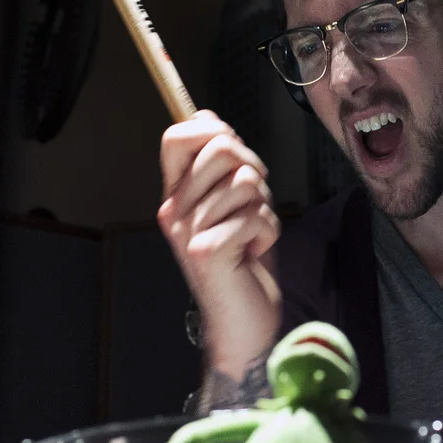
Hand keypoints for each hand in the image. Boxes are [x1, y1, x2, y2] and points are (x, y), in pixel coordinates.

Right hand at [158, 112, 281, 387]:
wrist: (244, 324)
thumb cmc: (245, 263)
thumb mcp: (233, 204)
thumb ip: (222, 166)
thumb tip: (208, 118)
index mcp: (175, 195)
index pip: (177, 136)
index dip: (213, 132)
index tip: (235, 159)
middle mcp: (173, 210)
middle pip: (222, 149)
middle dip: (254, 170)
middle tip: (253, 205)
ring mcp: (187, 232)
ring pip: (246, 181)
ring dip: (264, 207)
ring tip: (251, 235)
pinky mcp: (206, 252)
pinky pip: (255, 215)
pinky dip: (268, 231)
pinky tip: (254, 254)